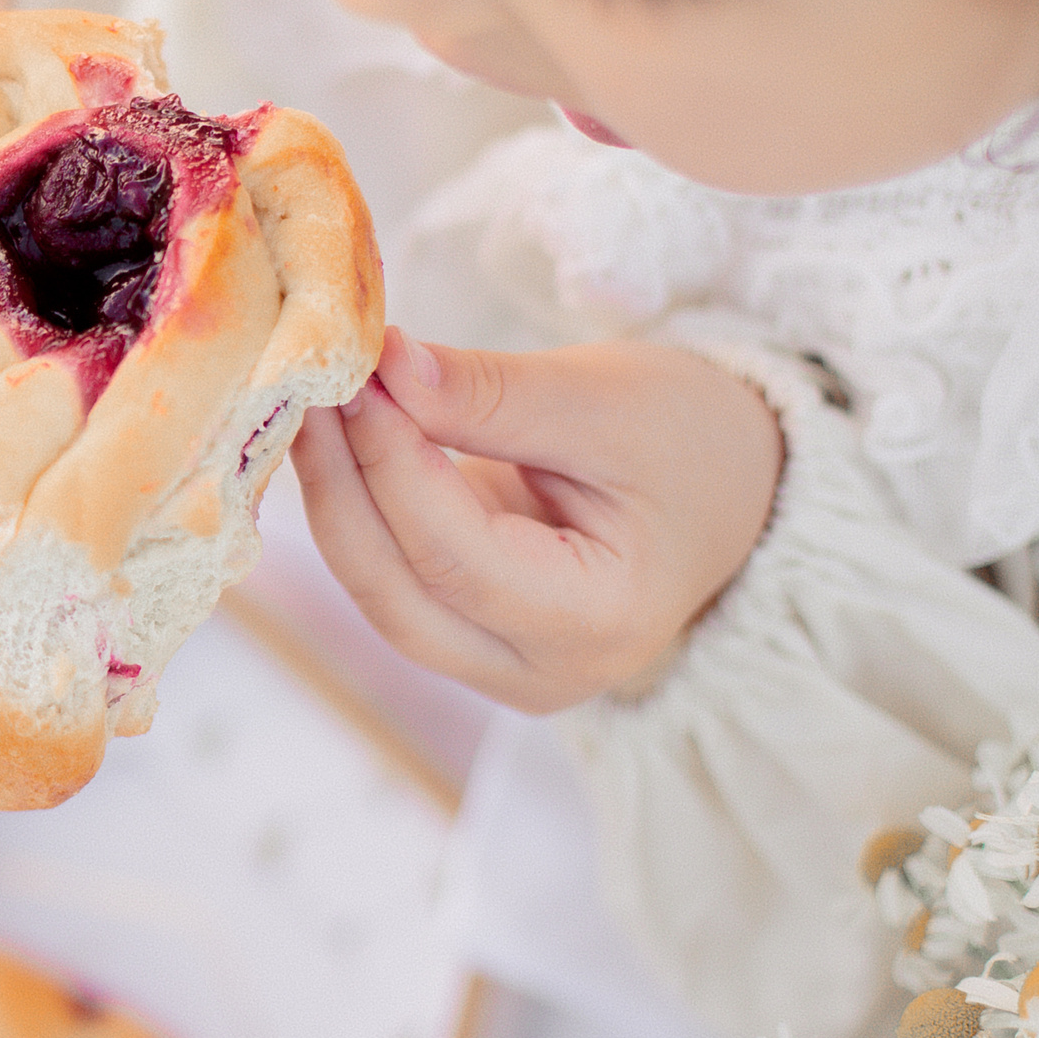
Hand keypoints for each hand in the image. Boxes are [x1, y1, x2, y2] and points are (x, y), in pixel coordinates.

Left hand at [291, 329, 782, 712]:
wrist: (731, 484)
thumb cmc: (690, 440)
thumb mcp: (608, 400)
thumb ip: (492, 394)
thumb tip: (385, 366)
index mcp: (596, 623)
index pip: (453, 552)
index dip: (389, 459)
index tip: (355, 369)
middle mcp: (538, 671)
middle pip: (395, 592)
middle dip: (340, 484)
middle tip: (308, 386)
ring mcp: (495, 664)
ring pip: (378, 591)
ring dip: (335, 494)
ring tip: (312, 402)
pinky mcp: (466, 636)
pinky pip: (389, 576)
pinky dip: (358, 506)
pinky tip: (335, 439)